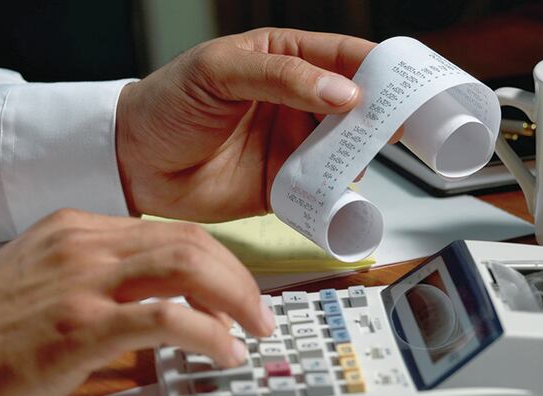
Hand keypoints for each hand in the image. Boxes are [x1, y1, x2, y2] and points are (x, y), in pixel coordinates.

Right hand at [0, 209, 273, 395]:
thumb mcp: (45, 272)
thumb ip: (100, 269)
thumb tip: (158, 289)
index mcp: (79, 227)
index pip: (170, 230)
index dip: (217, 260)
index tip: (236, 286)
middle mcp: (85, 244)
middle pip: (190, 242)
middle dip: (238, 277)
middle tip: (260, 310)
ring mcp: (83, 281)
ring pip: (187, 267)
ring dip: (235, 299)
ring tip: (253, 328)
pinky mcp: (81, 325)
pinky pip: (167, 319)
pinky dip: (208, 335)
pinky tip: (222, 352)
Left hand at [116, 27, 400, 220]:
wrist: (133, 162)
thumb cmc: (167, 104)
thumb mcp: (219, 72)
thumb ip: (280, 76)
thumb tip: (343, 91)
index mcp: (284, 59)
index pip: (345, 56)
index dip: (381, 68)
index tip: (409, 84)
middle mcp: (296, 102)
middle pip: (357, 106)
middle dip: (381, 116)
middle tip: (401, 129)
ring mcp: (292, 145)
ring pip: (345, 149)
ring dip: (359, 155)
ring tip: (360, 160)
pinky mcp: (283, 185)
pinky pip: (321, 188)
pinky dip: (335, 192)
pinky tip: (339, 191)